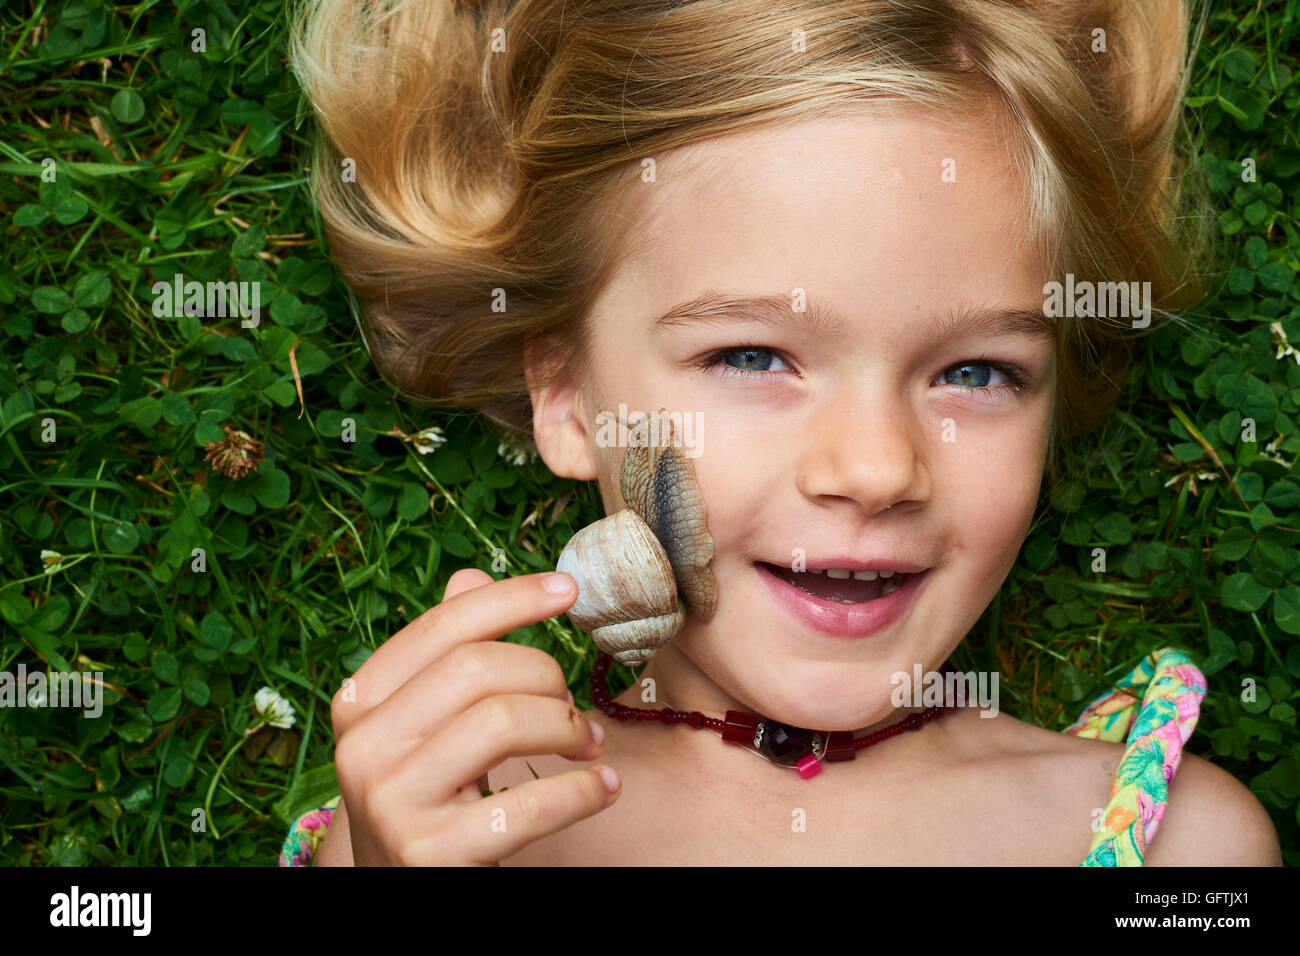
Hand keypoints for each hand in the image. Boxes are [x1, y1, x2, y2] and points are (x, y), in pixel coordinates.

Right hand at [329, 568, 619, 864]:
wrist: (396, 893)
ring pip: (503, 721)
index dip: (512, 599)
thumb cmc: (425, 797)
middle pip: (479, 668)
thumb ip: (442, 658)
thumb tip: (469, 577)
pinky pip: (527, 805)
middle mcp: (363, 746)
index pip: (444, 626)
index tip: (569, 590)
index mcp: (359, 701)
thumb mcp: (420, 726)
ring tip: (589, 745)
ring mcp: (392, 802)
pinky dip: (581, 791)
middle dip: (547, 676)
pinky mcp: (430, 854)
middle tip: (573, 705)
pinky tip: (602, 788)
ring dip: (567, 727)